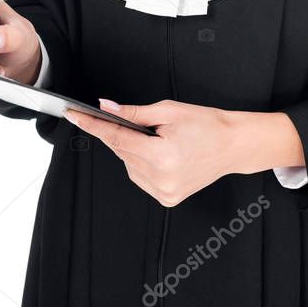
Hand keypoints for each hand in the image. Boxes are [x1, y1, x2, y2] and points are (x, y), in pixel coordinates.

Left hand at [63, 98, 240, 207]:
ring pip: (129, 165)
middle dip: (121, 134)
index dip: (92, 125)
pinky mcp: (167, 198)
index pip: (116, 138)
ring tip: (158, 139)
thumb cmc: (206, 125)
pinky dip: (141, 163)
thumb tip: (106, 108)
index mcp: (162, 155)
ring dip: (132, 150)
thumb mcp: (168, 111)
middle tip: (136, 121)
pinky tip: (159, 153)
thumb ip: (133, 113)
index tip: (74, 115)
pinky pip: (140, 177)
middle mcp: (161, 179)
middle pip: (122, 152)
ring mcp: (164, 192)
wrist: (233, 145)